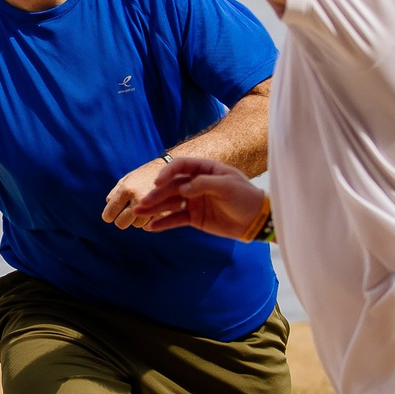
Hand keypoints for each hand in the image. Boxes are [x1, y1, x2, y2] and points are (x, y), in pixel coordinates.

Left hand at [101, 158, 168, 228]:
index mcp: (126, 189)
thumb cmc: (145, 174)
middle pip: (121, 223)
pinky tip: (151, 210)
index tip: (111, 214)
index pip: (109, 214)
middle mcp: (138, 199)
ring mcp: (152, 207)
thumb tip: (107, 215)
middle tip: (126, 212)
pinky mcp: (164, 212)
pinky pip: (149, 226)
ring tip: (143, 206)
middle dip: (122, 219)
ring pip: (136, 225)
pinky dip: (148, 221)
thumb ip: (115, 194)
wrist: (170, 168)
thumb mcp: (127, 179)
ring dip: (136, 219)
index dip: (109, 215)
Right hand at [132, 156, 266, 240]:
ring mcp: (193, 201)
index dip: (167, 172)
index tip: (157, 182)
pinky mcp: (194, 217)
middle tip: (142, 203)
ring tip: (138, 213)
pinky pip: (175, 219)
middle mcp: (195, 184)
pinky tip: (151, 227)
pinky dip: (163, 223)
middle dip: (156, 194)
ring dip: (154, 208)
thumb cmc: (245, 197)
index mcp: (204, 170)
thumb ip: (204, 185)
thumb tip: (182, 189)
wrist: (256, 220)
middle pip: (171, 187)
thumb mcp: (228, 186)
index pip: (180, 166)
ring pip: (170, 203)